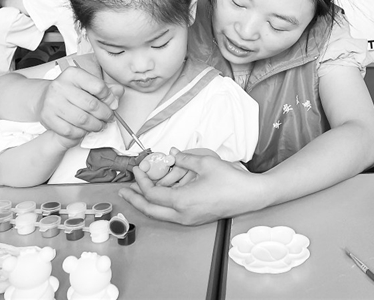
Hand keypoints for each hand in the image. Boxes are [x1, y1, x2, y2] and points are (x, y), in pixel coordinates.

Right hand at [38, 67, 122, 142]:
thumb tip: (119, 94)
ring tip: (99, 125)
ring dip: (95, 126)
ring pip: (82, 120)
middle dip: (105, 115)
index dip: (110, 98)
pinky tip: (84, 130)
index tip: (111, 104)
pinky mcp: (47, 117)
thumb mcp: (89, 84)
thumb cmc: (72, 91)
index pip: (99, 87)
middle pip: (92, 105)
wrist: (46, 97)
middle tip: (109, 118)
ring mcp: (52, 102)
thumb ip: (107, 88)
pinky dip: (81, 133)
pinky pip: (70, 131)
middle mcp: (60, 86)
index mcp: (73, 74)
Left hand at [120, 152, 261, 225]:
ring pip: (158, 214)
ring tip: (136, 192)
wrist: (249, 195)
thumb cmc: (230, 180)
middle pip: (149, 209)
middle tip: (123, 190)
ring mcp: (188, 219)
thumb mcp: (205, 163)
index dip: (141, 180)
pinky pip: (169, 214)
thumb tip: (170, 153)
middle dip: (133, 199)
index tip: (137, 168)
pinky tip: (158, 196)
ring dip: (146, 203)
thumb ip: (184, 158)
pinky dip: (158, 205)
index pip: (151, 193)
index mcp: (181, 201)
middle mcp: (182, 214)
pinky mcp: (194, 218)